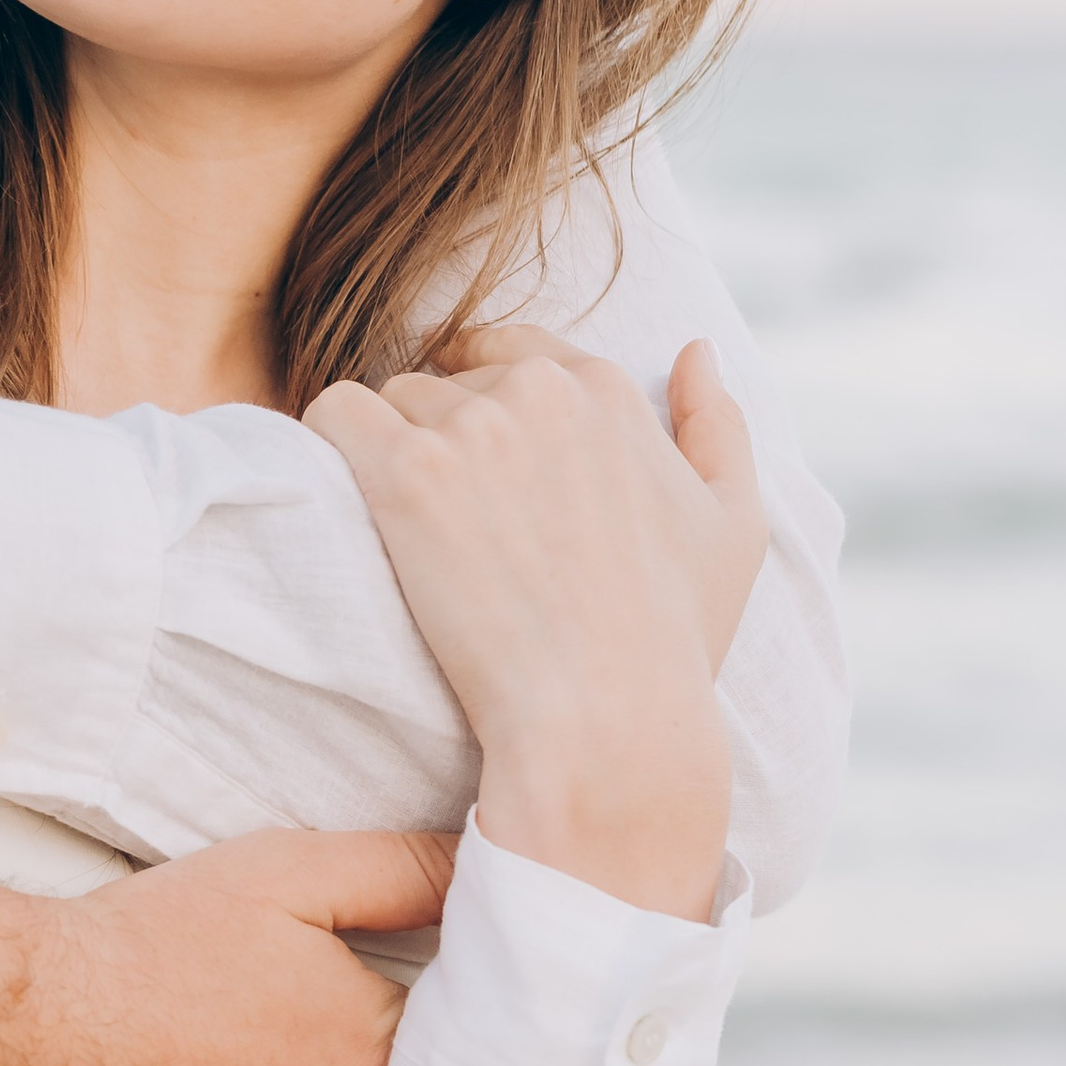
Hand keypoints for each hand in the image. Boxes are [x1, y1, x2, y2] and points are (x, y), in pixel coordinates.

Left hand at [305, 329, 761, 919]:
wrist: (607, 717)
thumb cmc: (673, 639)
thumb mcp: (733, 526)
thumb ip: (719, 426)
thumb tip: (698, 348)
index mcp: (609, 391)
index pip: (518, 352)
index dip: (490, 408)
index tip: (482, 474)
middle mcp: (541, 391)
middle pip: (450, 379)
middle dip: (446, 437)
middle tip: (457, 529)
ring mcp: (472, 427)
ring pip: (393, 401)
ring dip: (392, 451)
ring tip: (414, 537)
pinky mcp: (408, 473)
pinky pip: (335, 415)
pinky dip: (332, 448)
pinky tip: (352, 506)